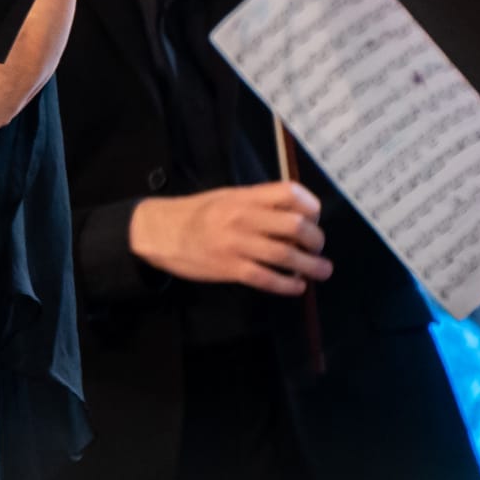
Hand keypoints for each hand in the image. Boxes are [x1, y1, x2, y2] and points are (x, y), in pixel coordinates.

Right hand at [129, 182, 333, 292]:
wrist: (158, 231)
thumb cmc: (194, 213)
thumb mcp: (225, 197)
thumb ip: (257, 204)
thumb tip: (296, 217)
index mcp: (244, 197)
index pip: (290, 193)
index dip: (311, 207)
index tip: (314, 219)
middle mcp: (243, 217)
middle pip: (296, 226)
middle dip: (316, 240)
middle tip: (317, 249)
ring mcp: (236, 243)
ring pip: (286, 255)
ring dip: (311, 266)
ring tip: (321, 271)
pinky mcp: (229, 268)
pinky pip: (266, 278)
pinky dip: (287, 285)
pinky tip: (296, 286)